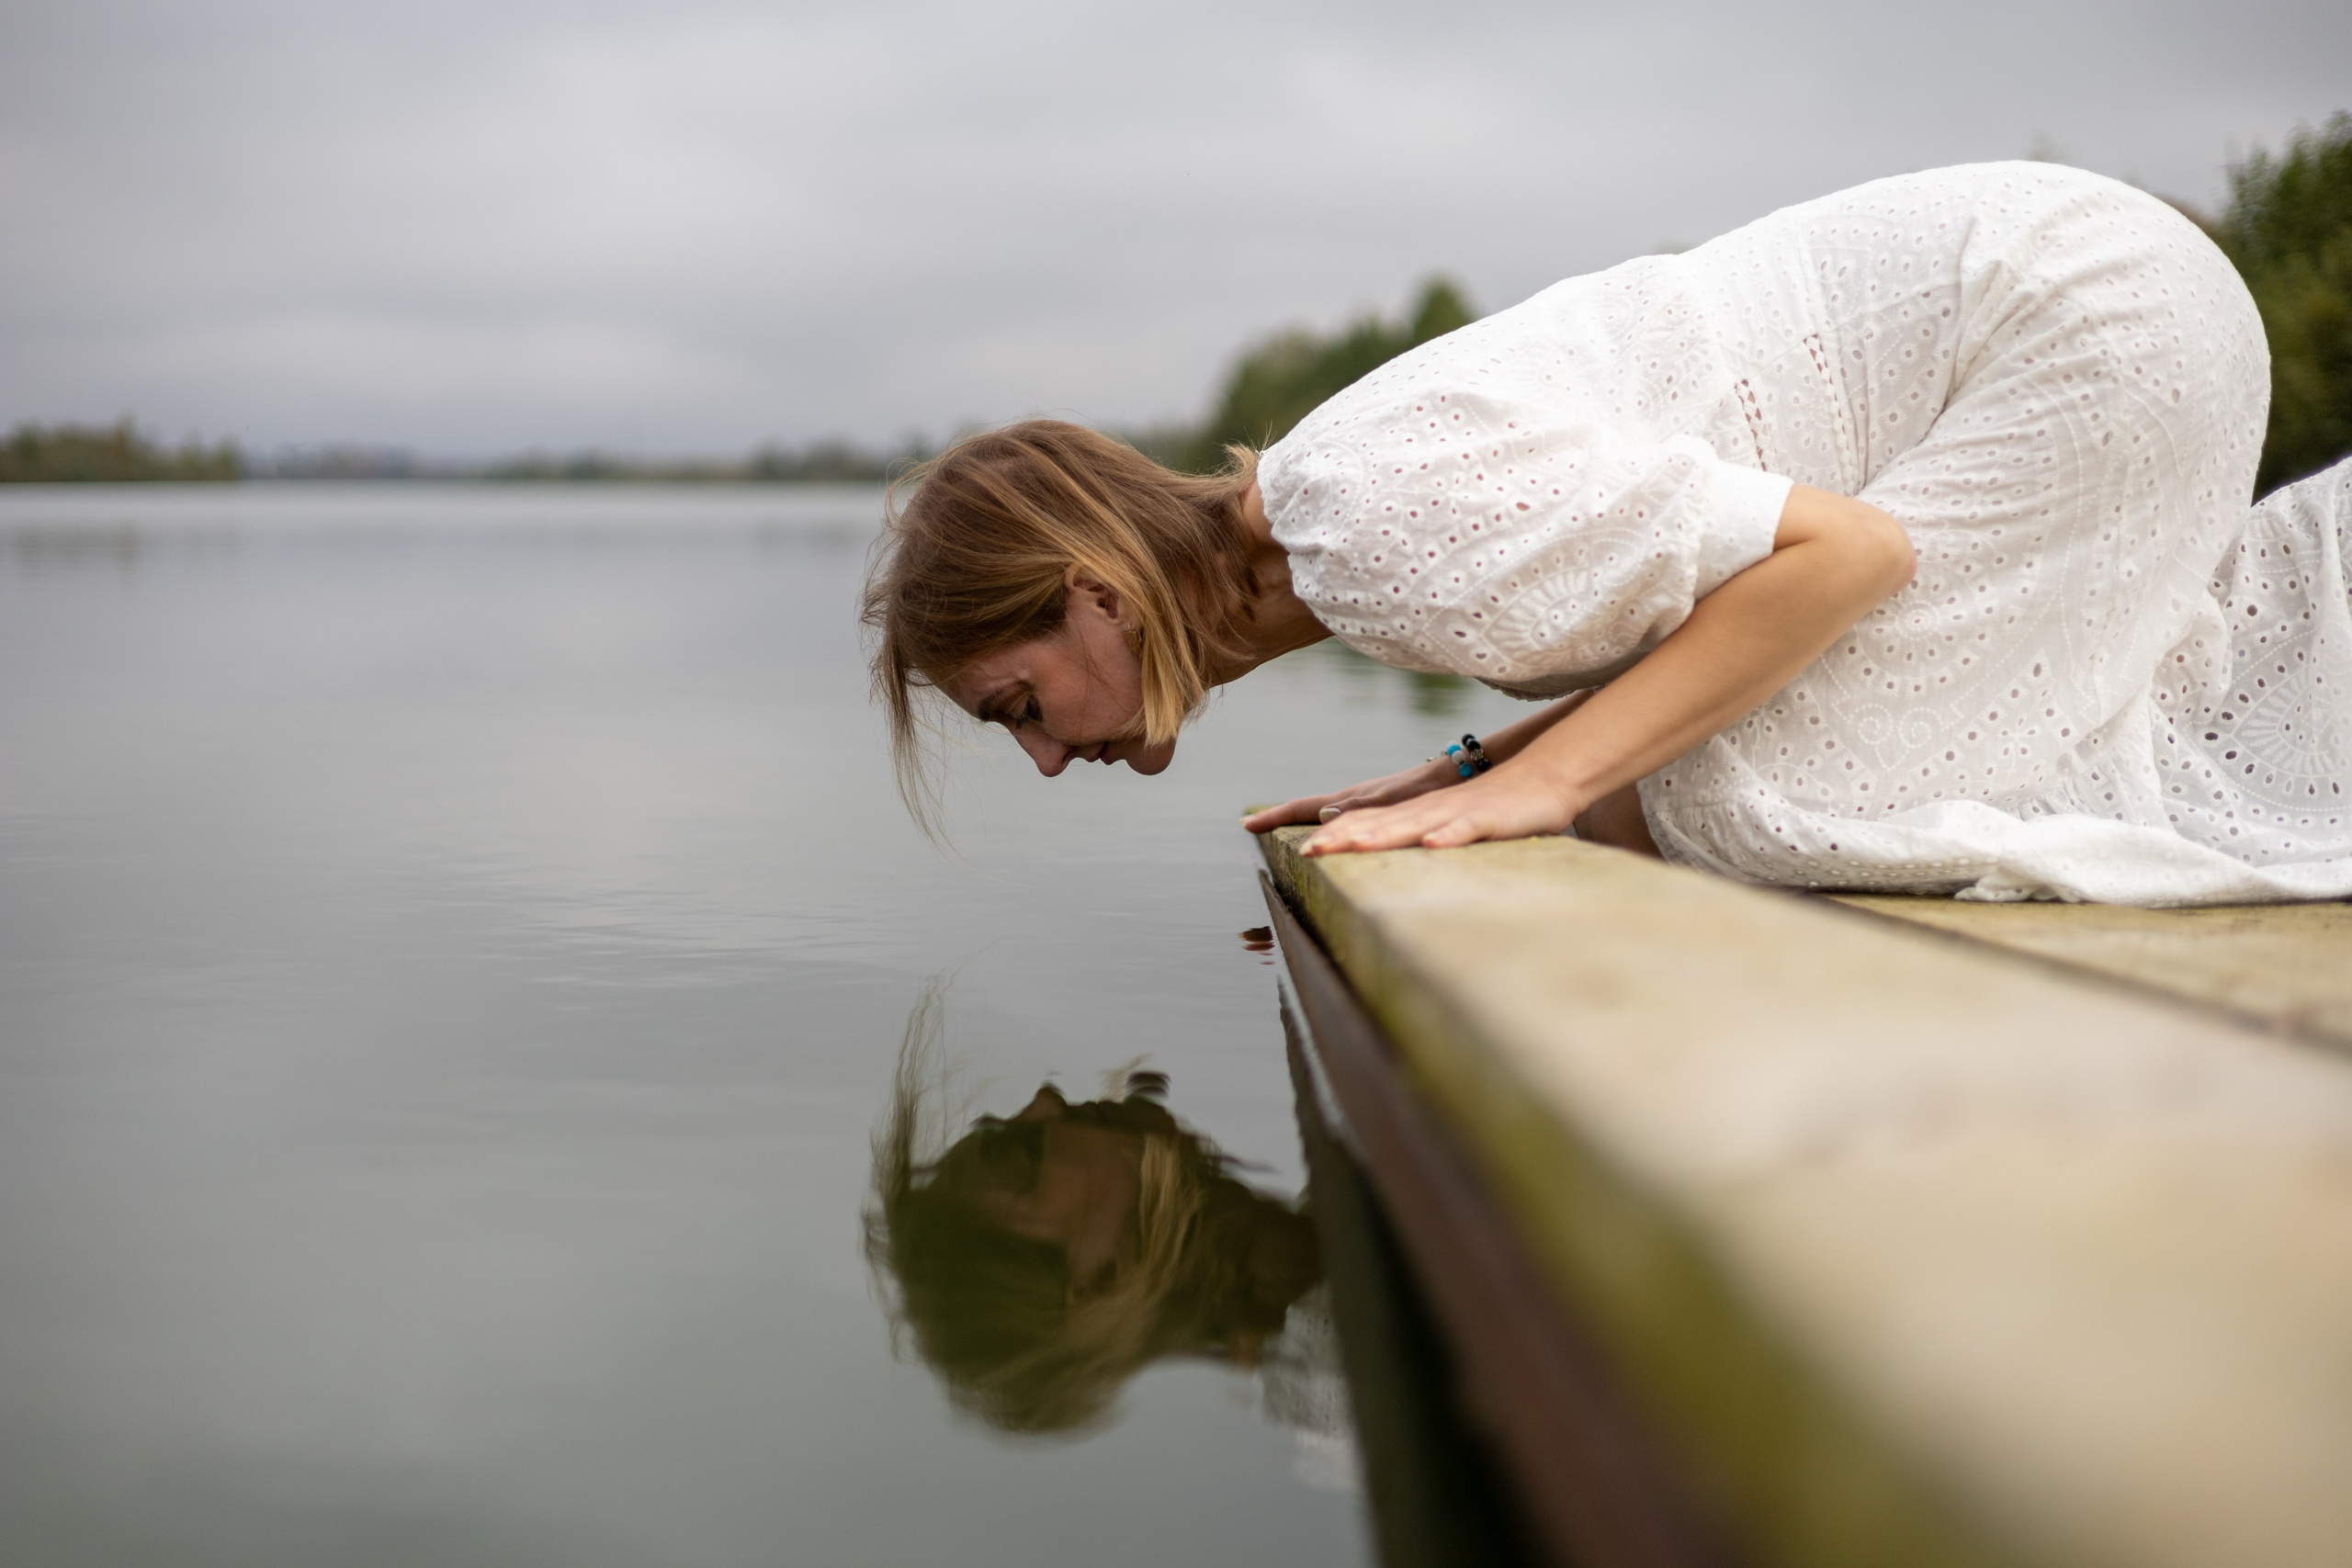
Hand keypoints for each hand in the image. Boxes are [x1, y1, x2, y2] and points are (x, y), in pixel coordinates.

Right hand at [1242, 757, 1461, 833]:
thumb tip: (1323, 818)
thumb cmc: (1428, 788)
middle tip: (1254, 828)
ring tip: (1286, 834)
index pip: (1303, 808)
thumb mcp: (1394, 801)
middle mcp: (1355, 800)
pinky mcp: (1387, 807)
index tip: (1246, 825)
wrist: (1459, 772)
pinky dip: (1329, 825)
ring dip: (1303, 823)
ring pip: (1327, 814)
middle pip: (1309, 809)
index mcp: (1351, 800)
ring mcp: (1370, 802)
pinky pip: (1348, 819)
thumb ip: (1360, 808)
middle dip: (1281, 819)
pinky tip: (1333, 829)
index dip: (1275, 817)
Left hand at [1299, 761, 1580, 855]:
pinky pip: (1465, 829)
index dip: (1322, 829)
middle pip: (1374, 823)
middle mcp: (1426, 810)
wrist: (1544, 779)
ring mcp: (1455, 813)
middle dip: (1339, 837)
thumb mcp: (1446, 825)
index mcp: (1412, 813)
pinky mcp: (1487, 820)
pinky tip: (1432, 844)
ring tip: (1352, 847)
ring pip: (1412, 824)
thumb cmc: (1495, 809)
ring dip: (1382, 836)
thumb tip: (1377, 850)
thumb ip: (1413, 835)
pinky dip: (1448, 836)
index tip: (1283, 841)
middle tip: (1306, 853)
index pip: (1357, 819)